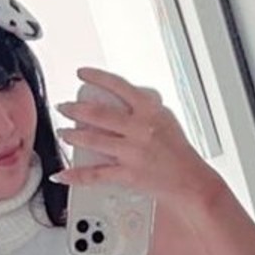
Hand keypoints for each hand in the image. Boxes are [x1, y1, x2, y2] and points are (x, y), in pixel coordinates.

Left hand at [51, 68, 210, 207]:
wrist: (191, 180)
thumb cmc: (179, 152)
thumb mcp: (166, 119)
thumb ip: (145, 108)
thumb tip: (125, 99)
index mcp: (150, 110)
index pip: (119, 86)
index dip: (96, 77)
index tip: (82, 73)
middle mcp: (140, 128)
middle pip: (98, 113)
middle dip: (75, 108)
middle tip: (64, 106)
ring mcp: (132, 152)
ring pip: (93, 140)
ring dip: (72, 135)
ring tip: (63, 132)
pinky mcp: (128, 174)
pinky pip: (96, 174)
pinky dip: (76, 175)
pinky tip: (63, 174)